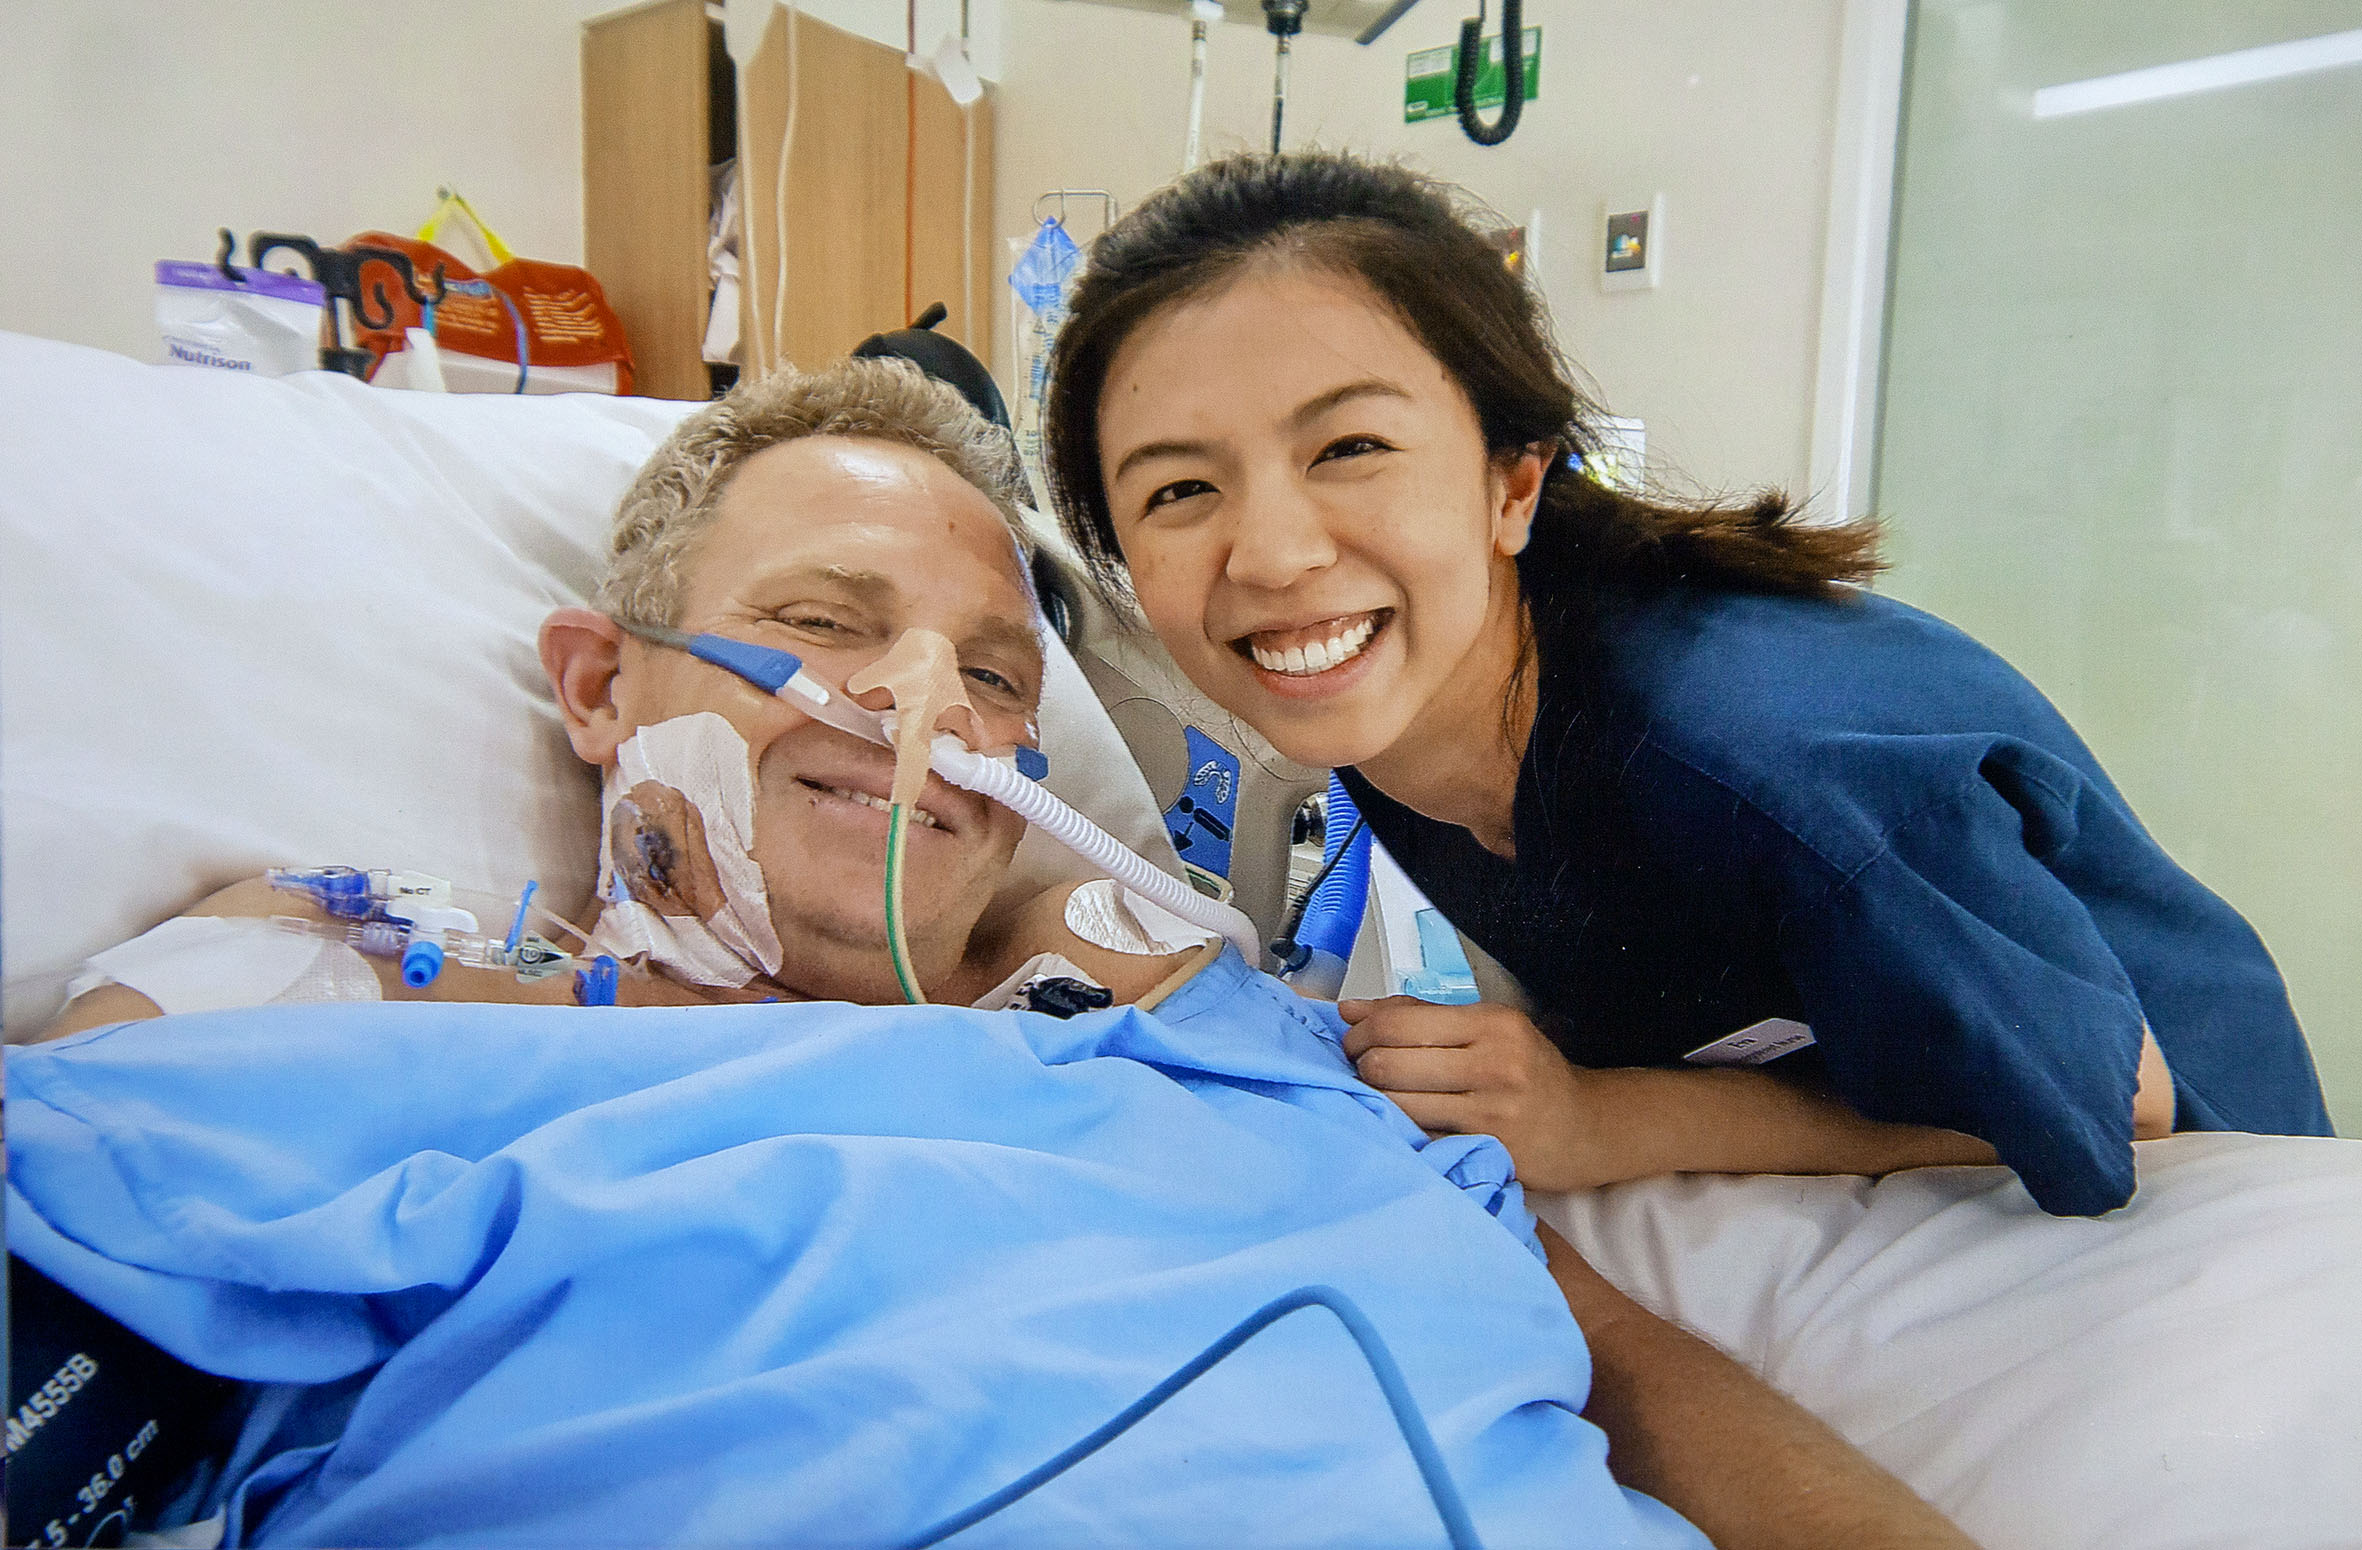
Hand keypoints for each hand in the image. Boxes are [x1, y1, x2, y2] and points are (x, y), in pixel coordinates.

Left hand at [1338, 997, 1621, 1191]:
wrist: (1587, 1128)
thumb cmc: (1530, 1074)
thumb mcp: (1487, 1029)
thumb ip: (1419, 1015)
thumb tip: (1350, 1009)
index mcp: (1492, 1023)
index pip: (1398, 1021)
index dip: (1360, 1032)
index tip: (1354, 1041)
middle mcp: (1494, 1062)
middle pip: (1389, 1062)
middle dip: (1360, 1066)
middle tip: (1361, 1070)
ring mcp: (1491, 1111)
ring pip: (1396, 1103)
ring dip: (1374, 1100)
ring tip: (1380, 1096)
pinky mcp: (1487, 1149)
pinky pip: (1419, 1138)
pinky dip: (1401, 1130)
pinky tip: (1404, 1125)